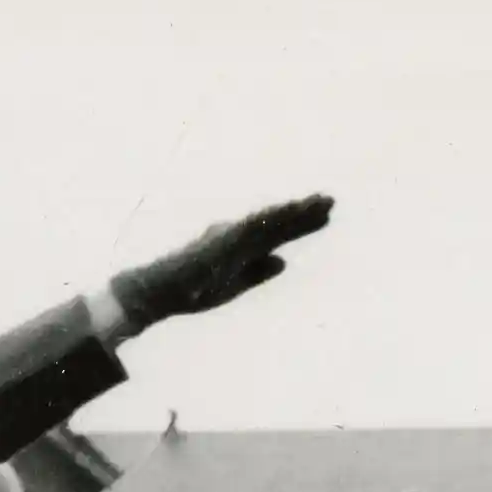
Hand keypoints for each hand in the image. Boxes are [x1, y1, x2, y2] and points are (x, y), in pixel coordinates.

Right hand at [113, 195, 335, 327]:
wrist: (160, 291)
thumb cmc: (193, 290)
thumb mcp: (234, 285)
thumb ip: (258, 273)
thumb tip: (282, 261)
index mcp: (242, 244)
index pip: (278, 233)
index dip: (302, 224)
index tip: (326, 215)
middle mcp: (237, 234)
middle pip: (276, 222)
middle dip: (303, 212)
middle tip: (330, 200)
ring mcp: (228, 236)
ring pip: (266, 221)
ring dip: (290, 213)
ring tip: (315, 205)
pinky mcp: (219, 243)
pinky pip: (249, 229)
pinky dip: (268, 221)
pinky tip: (286, 213)